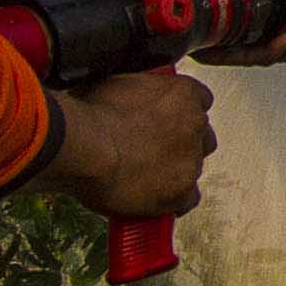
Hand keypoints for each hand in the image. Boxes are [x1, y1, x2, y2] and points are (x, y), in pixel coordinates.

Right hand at [36, 69, 212, 222]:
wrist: (84, 146)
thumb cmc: (91, 112)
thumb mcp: (117, 84)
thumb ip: (139, 91)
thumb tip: (131, 98)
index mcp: (183, 92)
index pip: (200, 100)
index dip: (180, 112)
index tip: (166, 119)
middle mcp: (195, 124)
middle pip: (201, 136)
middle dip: (182, 144)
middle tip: (153, 150)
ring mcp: (191, 159)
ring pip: (194, 168)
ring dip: (175, 172)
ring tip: (144, 176)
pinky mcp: (181, 191)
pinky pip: (187, 199)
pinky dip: (172, 201)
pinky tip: (151, 199)